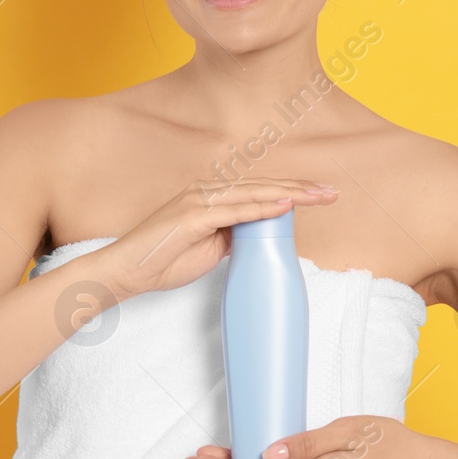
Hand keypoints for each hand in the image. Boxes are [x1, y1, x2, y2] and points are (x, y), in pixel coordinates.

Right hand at [88, 177, 338, 299]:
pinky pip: (234, 210)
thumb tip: (257, 236)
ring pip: (253, 193)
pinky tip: (284, 205)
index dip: (291, 192)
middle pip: (263, 186)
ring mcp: (199, 201)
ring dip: (288, 193)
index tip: (320, 196)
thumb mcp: (209, 250)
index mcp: (212, 198)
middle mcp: (207, 192)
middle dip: (299, 189)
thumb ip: (232, 237)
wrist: (126, 272)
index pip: (259, 191)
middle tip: (331, 193)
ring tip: (317, 195)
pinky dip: (261, 207)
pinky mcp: (191, 215)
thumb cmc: (162, 262)